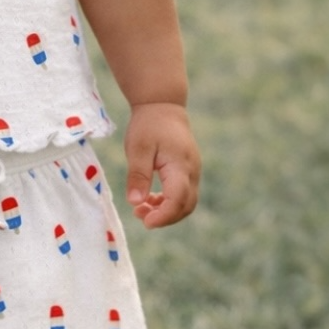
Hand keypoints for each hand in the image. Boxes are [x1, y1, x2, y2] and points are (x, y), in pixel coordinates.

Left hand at [123, 102, 200, 227]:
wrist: (162, 106)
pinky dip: (168, 202)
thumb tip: (135, 202)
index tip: (145, 222)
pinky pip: (183, 193)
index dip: (164, 216)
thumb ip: (138, 176)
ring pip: (186, 202)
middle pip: (186, 206)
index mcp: (180, 165)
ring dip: (166, 211)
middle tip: (140, 216)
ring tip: (140, 209)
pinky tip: (149, 200)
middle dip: (165, 217)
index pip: (178, 199)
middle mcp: (192, 171)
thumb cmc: (148, 125)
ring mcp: (193, 171)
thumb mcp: (137, 149)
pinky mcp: (188, 171)